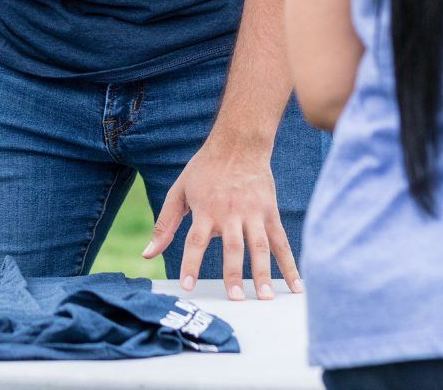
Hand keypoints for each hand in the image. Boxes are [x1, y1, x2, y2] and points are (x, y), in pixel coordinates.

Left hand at [142, 139, 301, 301]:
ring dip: (263, 272)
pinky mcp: (270, 212)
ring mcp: (253, 213)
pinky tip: (295, 285)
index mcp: (206, 209)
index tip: (188, 287)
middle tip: (236, 298)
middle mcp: (230, 213)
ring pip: (259, 246)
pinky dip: (289, 264)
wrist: (238, 143)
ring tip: (265, 297)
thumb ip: (165, 224)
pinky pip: (280, 241)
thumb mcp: (179, 190)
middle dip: (234, 273)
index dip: (191, 264)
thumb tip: (147, 253)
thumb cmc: (205, 169)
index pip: (196, 241)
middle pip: (232, 246)